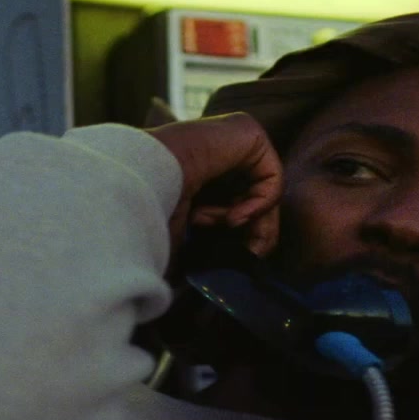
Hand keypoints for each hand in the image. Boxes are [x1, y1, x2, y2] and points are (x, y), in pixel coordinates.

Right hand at [146, 112, 282, 257]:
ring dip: (246, 221)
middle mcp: (221, 152)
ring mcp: (237, 139)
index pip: (238, 205)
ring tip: (220, 227)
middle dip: (251, 233)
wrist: (146, 177)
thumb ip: (195, 248)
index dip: (241, 235)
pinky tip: (232, 218)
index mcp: (202, 170)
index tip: (233, 259)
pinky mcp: (251, 134)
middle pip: (257, 200)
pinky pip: (272, 179)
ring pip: (265, 194)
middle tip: (244, 255)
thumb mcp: (179, 232)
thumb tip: (192, 285)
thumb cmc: (152, 205)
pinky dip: (258, 206)